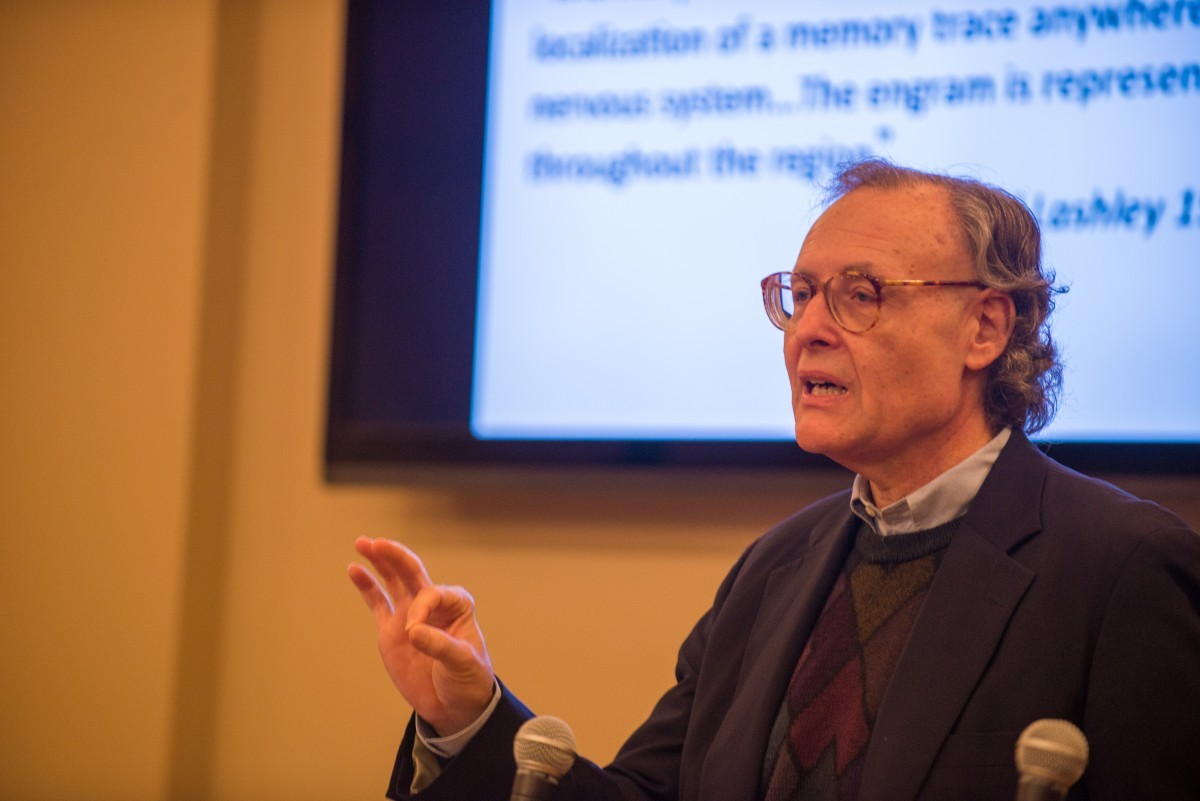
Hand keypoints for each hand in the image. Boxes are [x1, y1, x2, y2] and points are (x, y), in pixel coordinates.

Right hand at [348, 537, 495, 734]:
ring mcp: (410, 616)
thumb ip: (440, 646)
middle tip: (376, 543)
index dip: (422, 607)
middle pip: (412, 573)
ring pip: (393, 582)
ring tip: (363, 543)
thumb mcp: (463, 663)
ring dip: (380, 562)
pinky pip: (377, 603)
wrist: (454, 706)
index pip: (433, 593)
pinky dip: (367, 586)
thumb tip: (413, 630)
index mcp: (457, 606)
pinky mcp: (392, 631)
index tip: (416, 632)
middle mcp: (432, 606)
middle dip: (396, 556)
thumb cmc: (468, 681)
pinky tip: (355, 569)